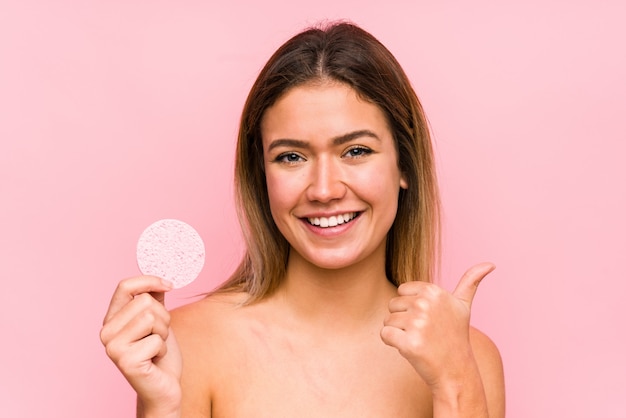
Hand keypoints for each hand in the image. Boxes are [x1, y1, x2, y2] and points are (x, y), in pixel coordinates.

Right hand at [100, 276, 182, 415]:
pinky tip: (155, 361)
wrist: (163, 388)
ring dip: (163, 333)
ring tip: (156, 347)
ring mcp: (113, 348)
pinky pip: (156, 339)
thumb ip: (153, 300)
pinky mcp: (126, 361)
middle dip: (163, 317)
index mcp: (111, 319)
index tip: (169, 285)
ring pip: (151, 317)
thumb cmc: (160, 354)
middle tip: (159, 336)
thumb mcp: (158, 321)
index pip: (125, 286)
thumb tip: (159, 277)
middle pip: (145, 301)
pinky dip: (163, 349)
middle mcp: (106, 332)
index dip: (149, 280)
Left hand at [380, 263, 494, 390]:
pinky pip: (384, 334)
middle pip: (393, 305)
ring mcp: (417, 324)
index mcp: (434, 291)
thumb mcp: (463, 306)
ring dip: (398, 333)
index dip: (411, 307)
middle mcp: (425, 304)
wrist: (456, 371)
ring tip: (419, 341)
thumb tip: (490, 264)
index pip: (402, 291)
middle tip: (424, 333)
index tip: (428, 318)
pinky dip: (392, 343)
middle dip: (404, 320)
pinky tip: (410, 348)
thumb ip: (471, 282)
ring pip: (387, 320)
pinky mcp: (409, 343)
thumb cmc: (455, 336)